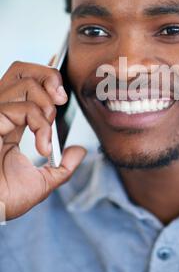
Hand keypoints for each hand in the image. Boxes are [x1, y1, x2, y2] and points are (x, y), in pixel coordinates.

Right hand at [0, 60, 85, 220]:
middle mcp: (1, 113)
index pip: (26, 84)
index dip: (47, 80)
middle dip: (49, 76)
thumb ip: (62, 166)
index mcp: (10, 123)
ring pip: (25, 81)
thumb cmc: (4, 201)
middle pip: (21, 70)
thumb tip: (79, 151)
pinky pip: (24, 107)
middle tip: (62, 99)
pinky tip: (42, 146)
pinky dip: (41, 125)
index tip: (64, 97)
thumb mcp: (42, 182)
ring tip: (48, 131)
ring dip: (48, 105)